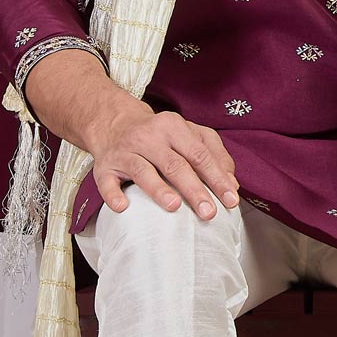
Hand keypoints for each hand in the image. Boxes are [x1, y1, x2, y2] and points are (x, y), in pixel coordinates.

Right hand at [88, 95, 240, 220]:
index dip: (217, 178)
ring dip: (158, 189)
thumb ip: (214, 155)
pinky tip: (123, 207)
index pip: (200, 154)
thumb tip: (232, 184)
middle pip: (175, 164)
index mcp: (174, 127)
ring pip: (143, 170)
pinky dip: (114, 195)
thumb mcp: (189, 135)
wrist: (115, 123)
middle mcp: (149, 137)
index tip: (231, 200)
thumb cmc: (160, 136)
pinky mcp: (104, 167)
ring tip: (174, 206)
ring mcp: (125, 151)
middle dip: (194, 189)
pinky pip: (107, 182)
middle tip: (209, 212)